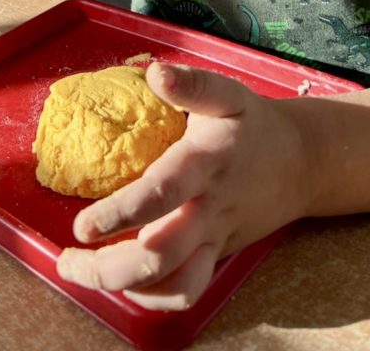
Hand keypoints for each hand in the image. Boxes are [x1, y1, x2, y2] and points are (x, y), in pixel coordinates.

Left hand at [56, 62, 310, 310]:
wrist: (301, 163)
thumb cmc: (253, 125)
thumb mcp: (228, 94)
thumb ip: (192, 84)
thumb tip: (156, 73)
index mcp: (206, 165)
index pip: (162, 195)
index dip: (120, 214)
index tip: (82, 226)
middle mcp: (209, 210)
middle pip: (161, 257)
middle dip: (109, 268)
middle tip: (67, 260)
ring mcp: (215, 239)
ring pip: (175, 285)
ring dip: (125, 288)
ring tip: (84, 273)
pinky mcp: (218, 255)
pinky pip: (187, 290)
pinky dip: (152, 295)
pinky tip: (123, 280)